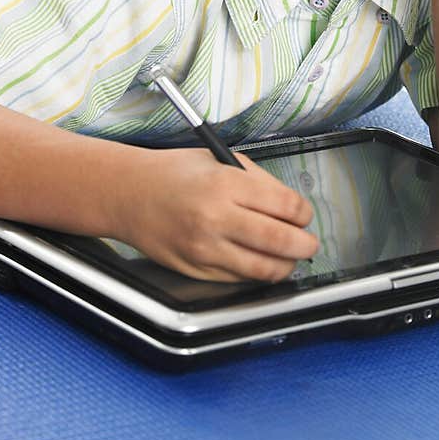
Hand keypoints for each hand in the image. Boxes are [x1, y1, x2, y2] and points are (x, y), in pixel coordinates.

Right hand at [103, 146, 317, 281]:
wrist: (128, 195)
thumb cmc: (174, 174)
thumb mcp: (219, 161)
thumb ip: (258, 182)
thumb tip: (292, 208)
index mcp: (225, 184)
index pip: (286, 206)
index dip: (304, 213)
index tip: (305, 215)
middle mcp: (215, 218)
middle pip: (280, 240)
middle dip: (305, 245)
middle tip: (309, 243)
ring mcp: (205, 248)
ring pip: (263, 268)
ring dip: (286, 265)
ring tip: (290, 257)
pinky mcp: (196, 269)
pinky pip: (239, 279)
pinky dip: (257, 273)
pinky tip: (261, 263)